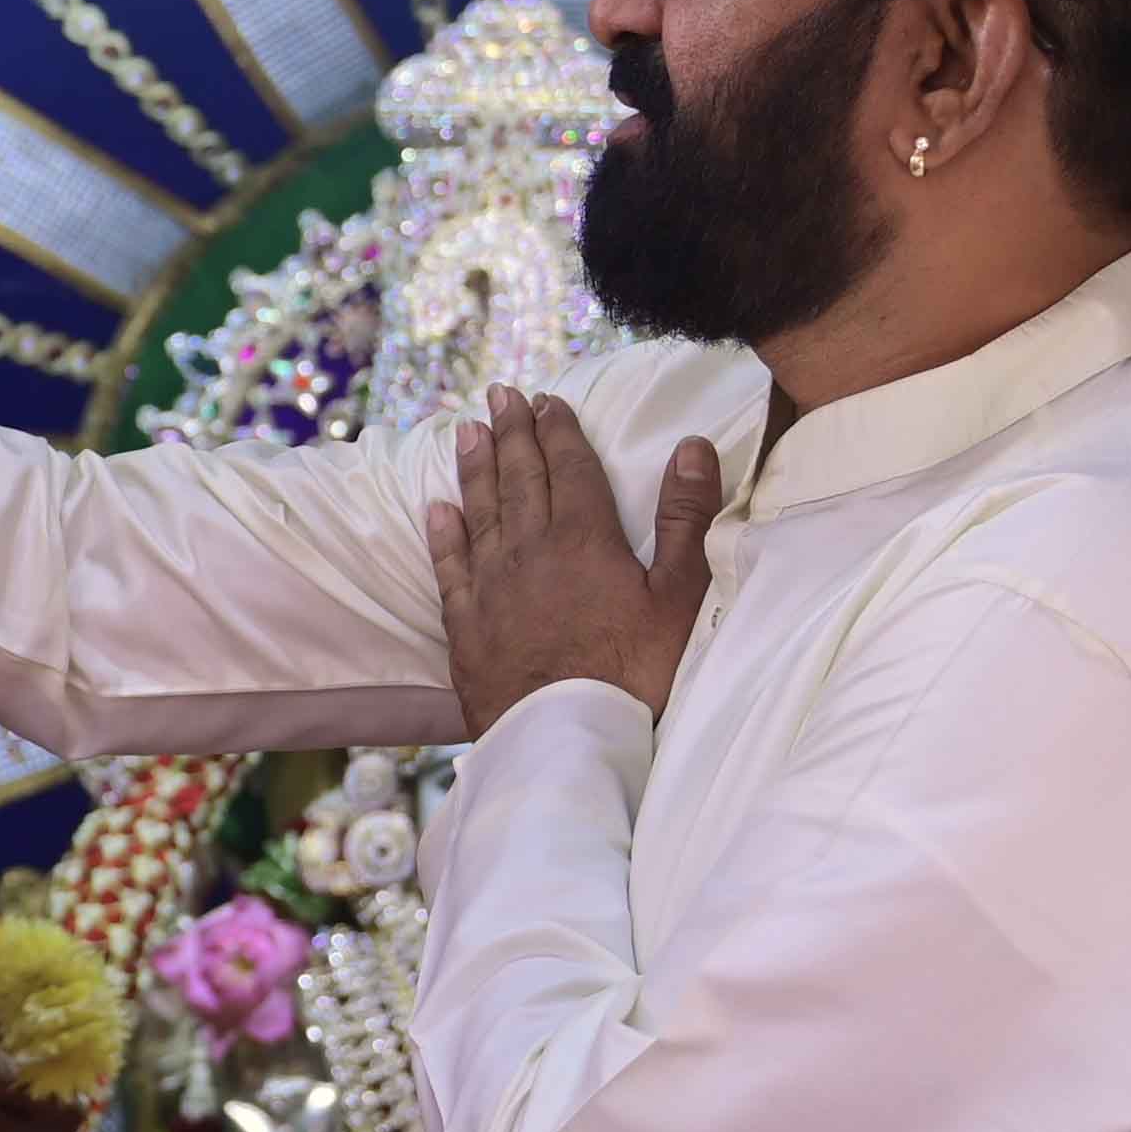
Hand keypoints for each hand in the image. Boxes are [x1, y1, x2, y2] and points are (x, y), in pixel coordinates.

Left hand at [425, 389, 718, 732]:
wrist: (567, 737)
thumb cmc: (636, 673)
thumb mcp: (679, 597)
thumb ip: (686, 519)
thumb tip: (692, 447)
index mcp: (584, 538)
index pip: (569, 467)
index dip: (558, 429)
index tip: (545, 399)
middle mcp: (529, 549)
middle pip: (519, 477)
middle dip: (512, 432)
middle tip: (499, 394)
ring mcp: (491, 585)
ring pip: (479, 510)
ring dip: (475, 467)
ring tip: (468, 431)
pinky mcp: (465, 623)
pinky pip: (449, 565)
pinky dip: (443, 532)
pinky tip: (437, 508)